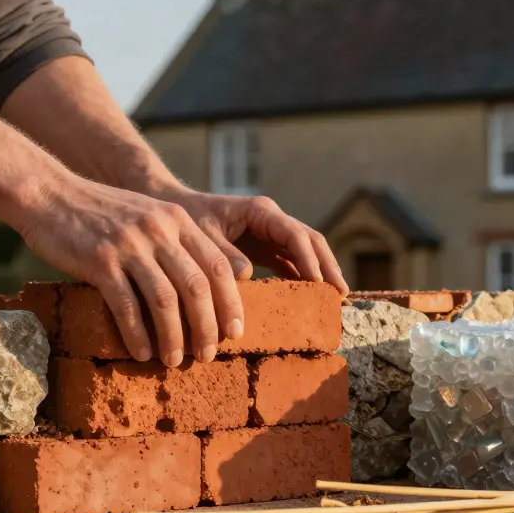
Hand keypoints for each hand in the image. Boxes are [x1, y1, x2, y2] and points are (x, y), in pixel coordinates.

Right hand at [17, 177, 244, 366]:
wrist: (50, 194)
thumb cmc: (101, 213)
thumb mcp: (149, 215)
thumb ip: (176, 241)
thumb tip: (203, 289)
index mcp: (178, 220)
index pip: (218, 266)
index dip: (230, 303)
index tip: (234, 332)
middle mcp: (159, 230)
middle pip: (197, 287)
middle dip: (207, 327)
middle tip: (207, 355)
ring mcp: (129, 245)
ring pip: (165, 301)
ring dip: (173, 338)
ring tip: (173, 361)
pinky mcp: (100, 261)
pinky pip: (127, 306)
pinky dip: (137, 335)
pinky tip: (141, 353)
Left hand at [152, 188, 348, 295]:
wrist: (172, 211)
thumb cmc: (186, 218)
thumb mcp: (202, 234)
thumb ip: (223, 253)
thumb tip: (247, 276)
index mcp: (260, 212)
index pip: (295, 234)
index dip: (309, 259)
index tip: (318, 283)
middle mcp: (272, 221)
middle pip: (311, 242)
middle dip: (328, 266)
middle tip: (340, 295)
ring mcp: (271, 235)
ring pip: (306, 253)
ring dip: (320, 274)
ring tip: (334, 301)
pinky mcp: (265, 250)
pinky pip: (291, 264)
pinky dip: (302, 280)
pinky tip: (309, 300)